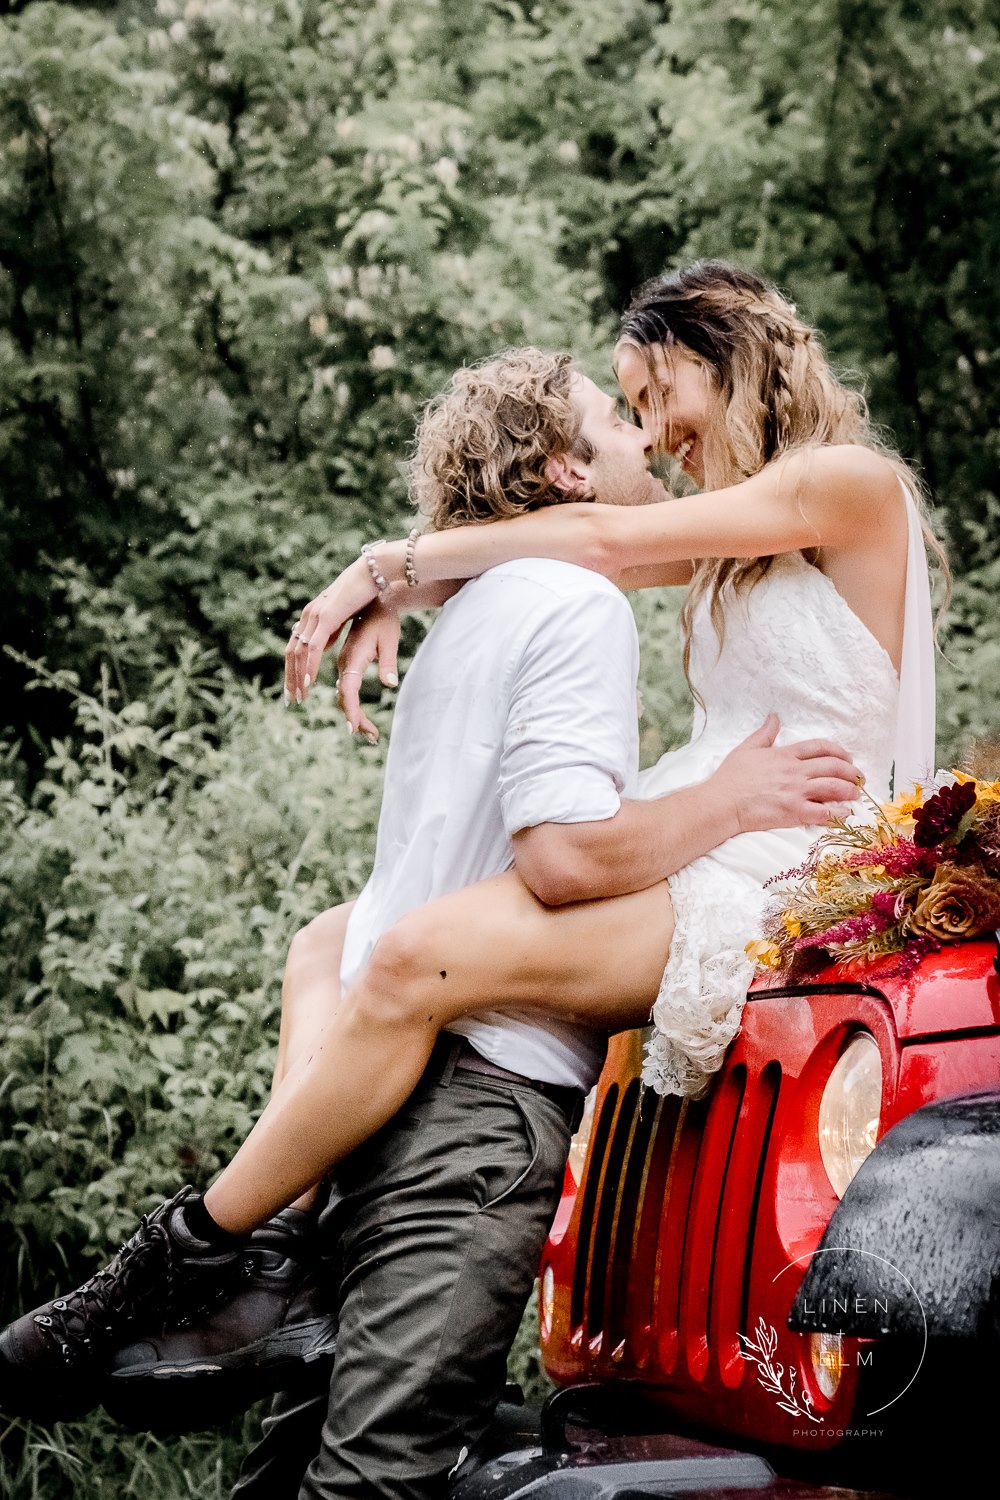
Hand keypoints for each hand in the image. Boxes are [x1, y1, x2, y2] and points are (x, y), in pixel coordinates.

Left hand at [284, 558, 378, 705]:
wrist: (375, 572)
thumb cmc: (365, 592)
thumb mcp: (343, 617)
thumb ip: (331, 630)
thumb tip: (324, 644)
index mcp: (312, 616)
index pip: (295, 647)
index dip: (293, 669)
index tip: (295, 689)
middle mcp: (309, 616)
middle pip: (291, 652)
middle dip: (291, 678)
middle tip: (291, 700)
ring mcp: (315, 615)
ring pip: (299, 652)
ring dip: (298, 676)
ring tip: (300, 696)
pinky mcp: (326, 616)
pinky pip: (312, 647)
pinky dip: (309, 665)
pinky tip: (308, 680)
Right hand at [335, 600, 401, 741]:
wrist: (375, 601)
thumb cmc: (384, 620)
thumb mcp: (390, 639)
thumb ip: (388, 662)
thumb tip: (390, 684)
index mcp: (352, 658)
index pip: (348, 690)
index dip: (350, 710)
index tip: (355, 729)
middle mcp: (344, 663)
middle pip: (344, 698)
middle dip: (356, 720)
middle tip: (374, 738)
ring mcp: (344, 664)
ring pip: (344, 696)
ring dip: (355, 715)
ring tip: (372, 734)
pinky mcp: (348, 664)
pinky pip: (345, 689)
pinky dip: (352, 705)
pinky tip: (361, 718)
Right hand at [713, 714, 862, 833]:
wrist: (722, 802)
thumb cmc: (731, 777)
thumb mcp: (747, 748)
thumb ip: (765, 733)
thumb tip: (774, 716)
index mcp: (785, 755)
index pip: (820, 747)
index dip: (838, 751)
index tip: (847, 758)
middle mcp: (795, 771)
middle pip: (833, 766)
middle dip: (851, 771)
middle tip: (858, 777)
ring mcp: (796, 792)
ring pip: (833, 788)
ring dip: (849, 790)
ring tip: (856, 794)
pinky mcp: (794, 812)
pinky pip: (823, 812)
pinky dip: (838, 813)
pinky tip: (845, 813)